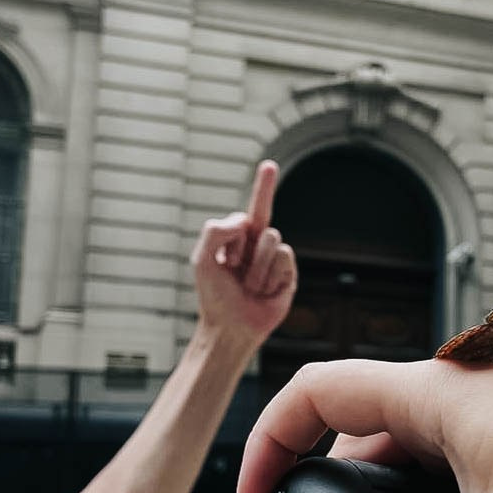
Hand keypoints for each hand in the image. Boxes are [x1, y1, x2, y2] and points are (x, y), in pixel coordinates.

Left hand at [190, 160, 296, 344]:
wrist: (230, 328)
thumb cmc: (214, 296)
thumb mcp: (203, 260)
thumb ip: (215, 232)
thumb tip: (246, 223)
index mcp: (239, 238)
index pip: (253, 208)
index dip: (263, 186)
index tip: (270, 165)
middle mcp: (260, 245)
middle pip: (263, 219)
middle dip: (248, 237)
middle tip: (234, 270)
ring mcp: (276, 260)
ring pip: (273, 240)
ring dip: (256, 267)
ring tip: (248, 287)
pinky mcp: (289, 276)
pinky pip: (284, 258)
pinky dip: (269, 276)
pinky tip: (263, 292)